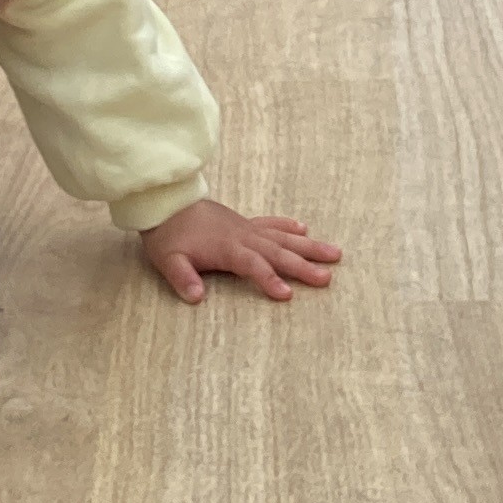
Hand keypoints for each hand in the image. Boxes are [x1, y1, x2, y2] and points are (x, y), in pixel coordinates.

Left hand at [135, 195, 342, 305]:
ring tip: (335, 254)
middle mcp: (243, 237)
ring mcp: (246, 228)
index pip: (253, 265)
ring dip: (308, 246)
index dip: (270, 279)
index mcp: (227, 248)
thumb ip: (183, 278)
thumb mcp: (168, 260)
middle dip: (303, 266)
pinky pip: (271, 224)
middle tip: (327, 278)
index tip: (287, 294)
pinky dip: (287, 226)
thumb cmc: (168, 236)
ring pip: (283, 238)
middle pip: (278, 252)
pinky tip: (304, 229)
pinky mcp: (244, 223)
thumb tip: (195, 298)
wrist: (166, 204)